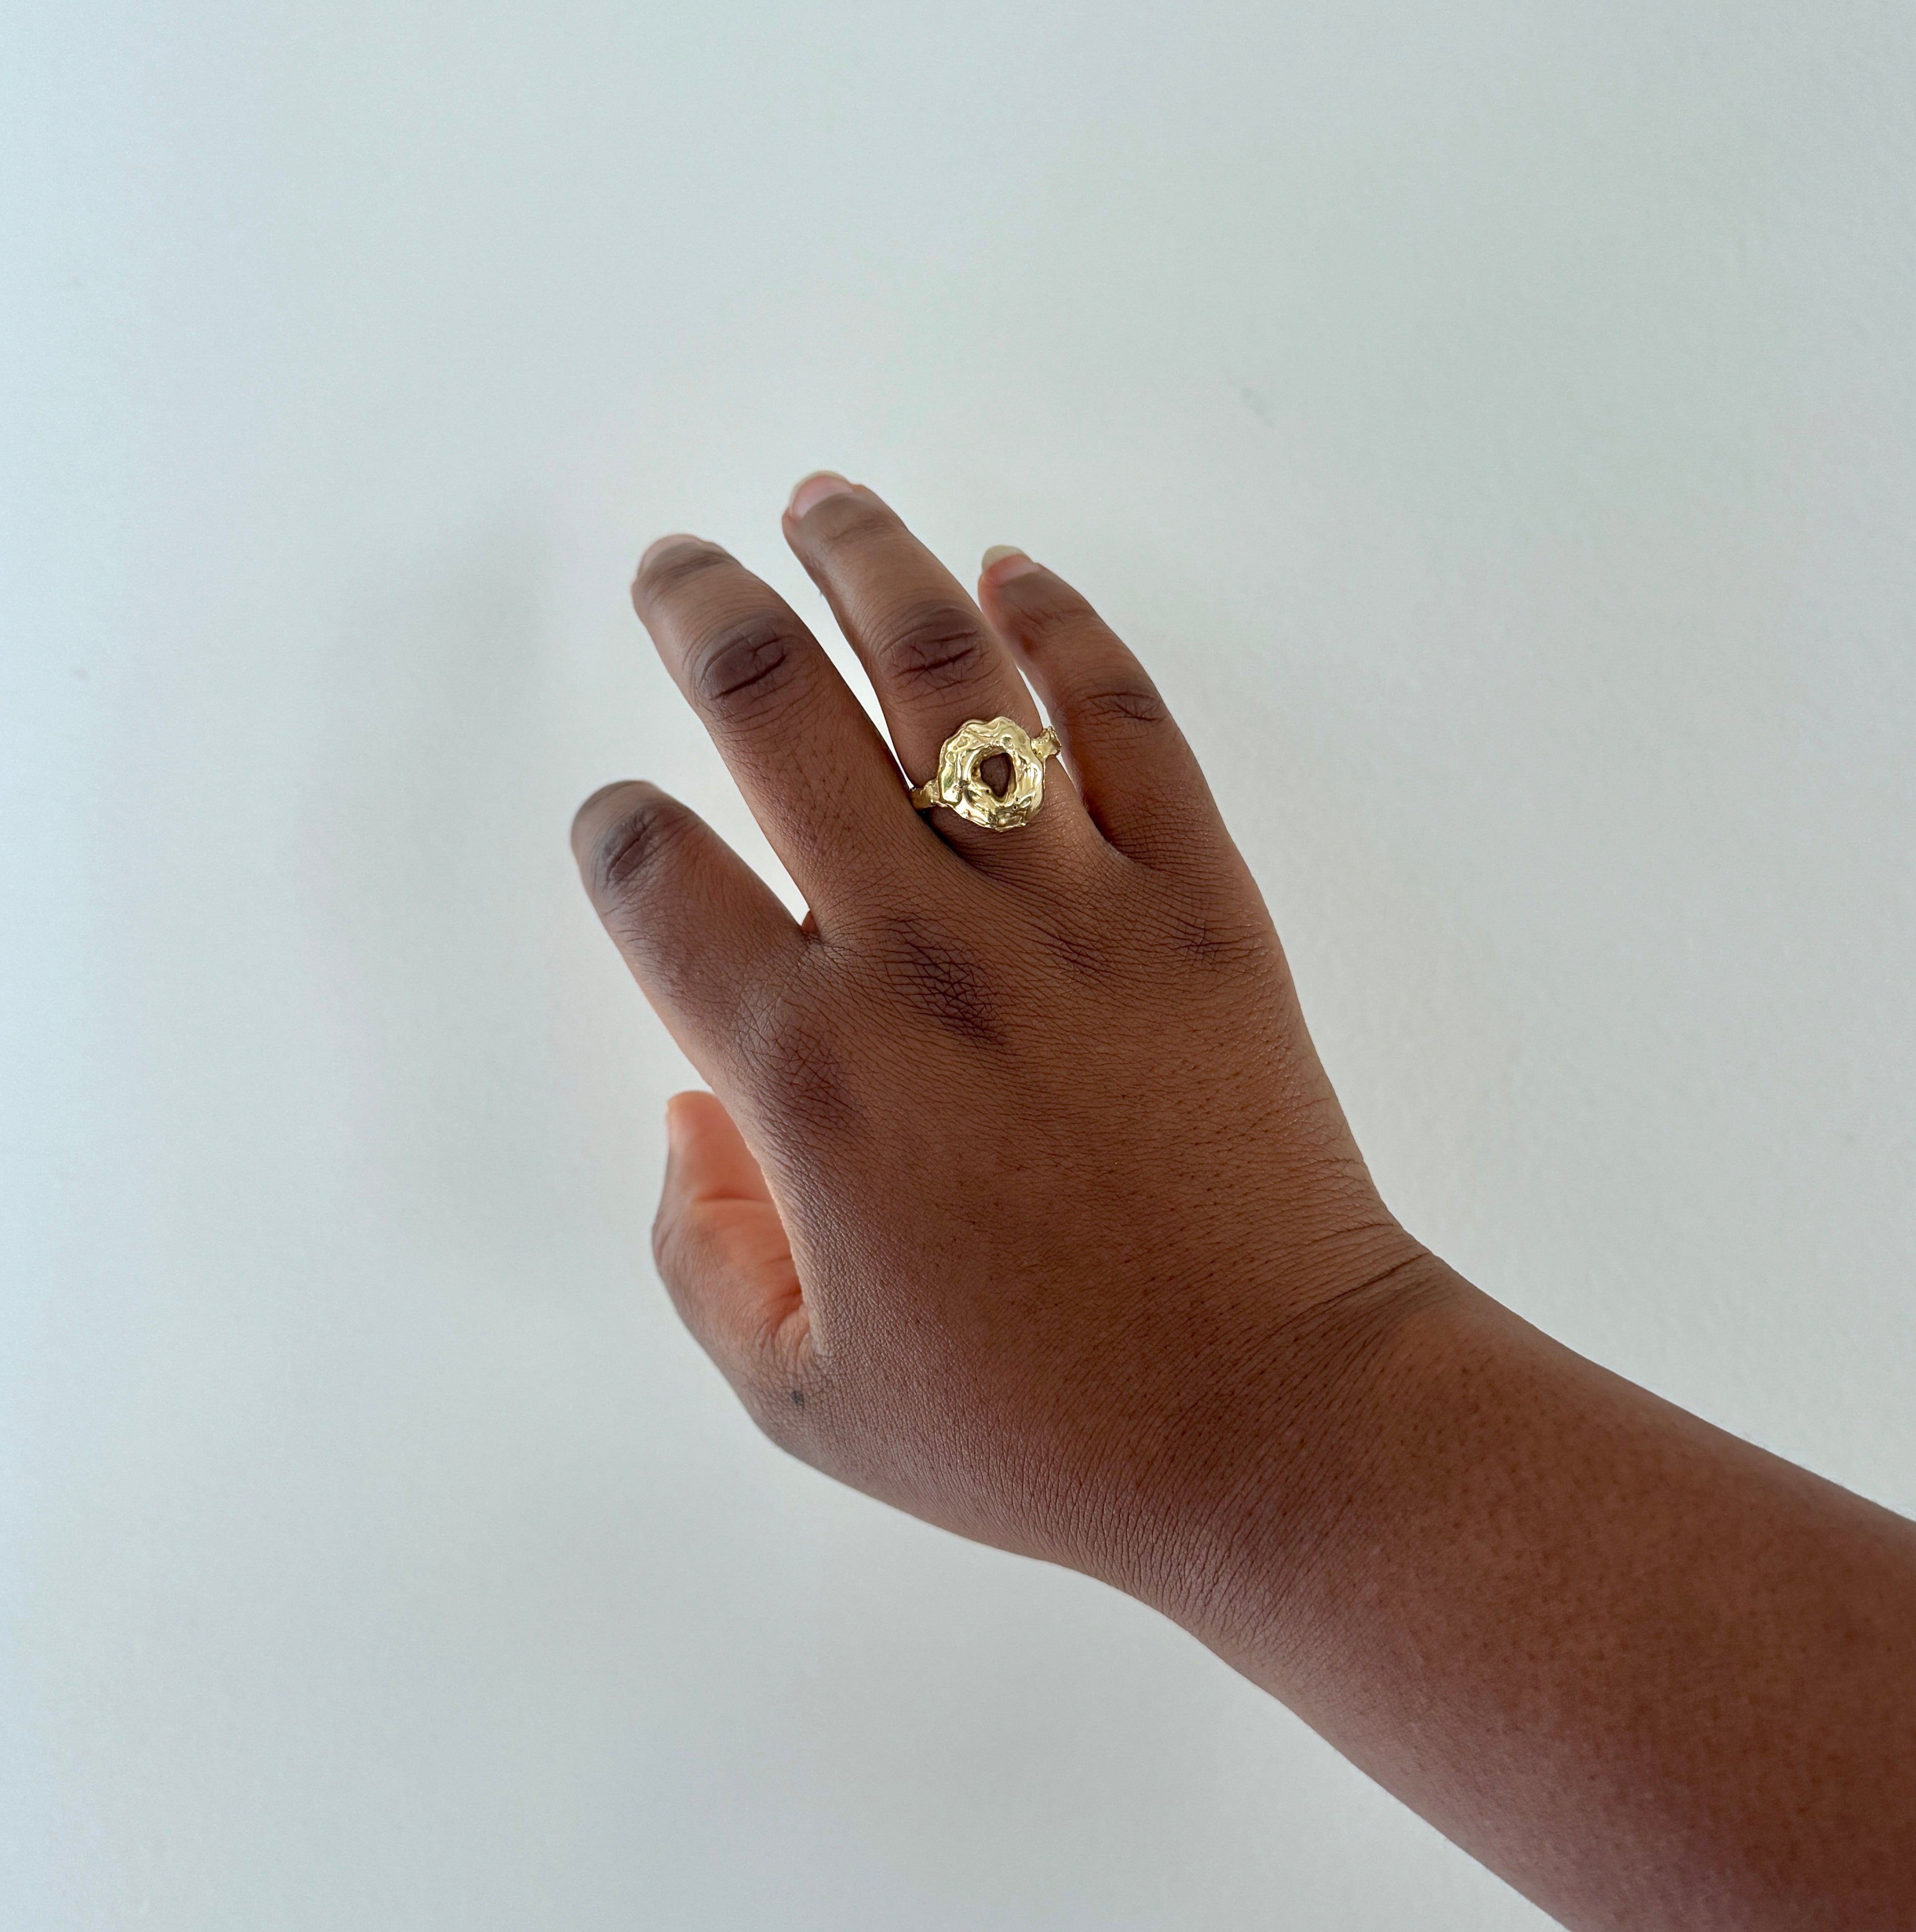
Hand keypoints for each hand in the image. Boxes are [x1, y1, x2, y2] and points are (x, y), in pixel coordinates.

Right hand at [572, 474, 1434, 1622]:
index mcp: (806, 1071)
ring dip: (865, 563)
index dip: (618, 831)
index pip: (655, 874)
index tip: (630, 828)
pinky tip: (1011, 573)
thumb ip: (701, 1252)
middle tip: (678, 566)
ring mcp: (1072, 908)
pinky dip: (1062, 628)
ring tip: (820, 502)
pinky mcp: (1202, 898)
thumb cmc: (1042, 1429)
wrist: (1282, 1424)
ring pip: (947, 674)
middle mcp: (923, 953)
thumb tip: (687, 1115)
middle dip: (703, 615)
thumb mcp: (805, 1397)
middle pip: (776, 710)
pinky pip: (1124, 717)